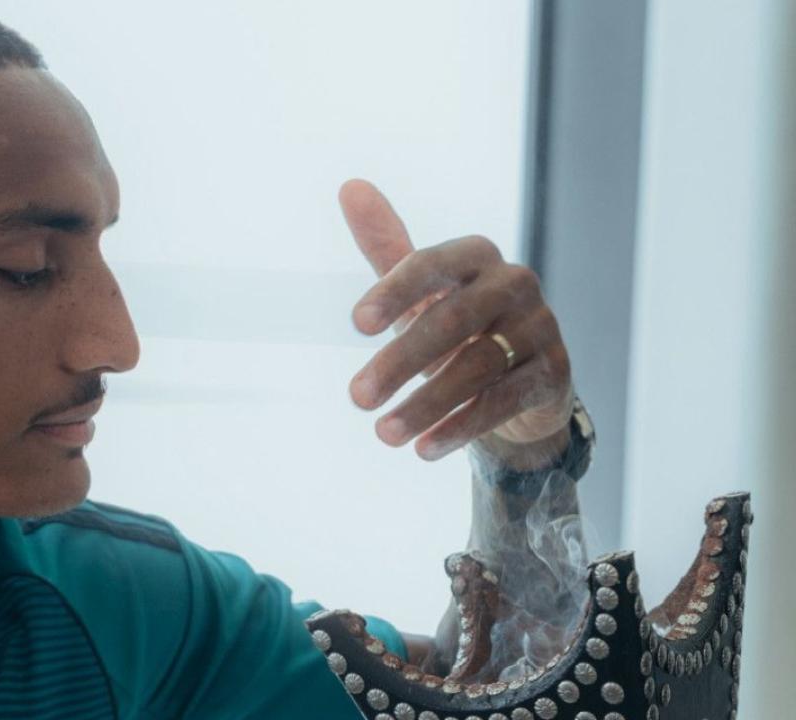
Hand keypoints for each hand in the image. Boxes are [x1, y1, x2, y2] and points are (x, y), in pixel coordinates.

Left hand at [340, 179, 573, 460]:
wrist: (518, 380)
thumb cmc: (455, 326)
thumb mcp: (419, 290)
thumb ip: (386, 244)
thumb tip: (348, 187)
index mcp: (476, 256)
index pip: (432, 264)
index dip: (395, 290)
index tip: (355, 324)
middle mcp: (514, 284)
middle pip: (452, 321)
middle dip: (399, 363)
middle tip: (356, 398)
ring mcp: (540, 328)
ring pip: (477, 367)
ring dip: (425, 404)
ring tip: (382, 434)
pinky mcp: (554, 373)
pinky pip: (503, 401)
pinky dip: (460, 427)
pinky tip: (424, 449)